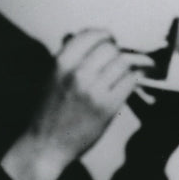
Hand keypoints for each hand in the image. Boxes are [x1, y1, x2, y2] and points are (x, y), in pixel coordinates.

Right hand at [2, 29, 153, 179]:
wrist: (46, 145)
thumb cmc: (47, 112)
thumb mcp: (50, 78)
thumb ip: (66, 57)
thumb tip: (83, 36)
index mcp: (60, 63)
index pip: (90, 35)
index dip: (103, 36)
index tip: (108, 40)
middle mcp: (77, 73)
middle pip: (110, 47)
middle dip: (116, 51)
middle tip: (117, 59)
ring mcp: (93, 90)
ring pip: (123, 63)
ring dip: (128, 65)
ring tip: (126, 70)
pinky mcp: (108, 107)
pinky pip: (130, 81)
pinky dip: (132, 79)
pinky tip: (127, 83)